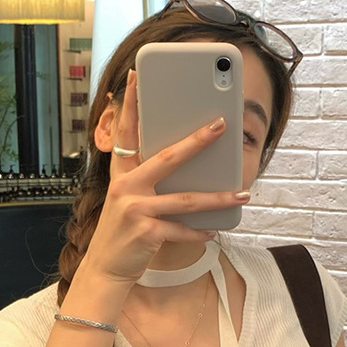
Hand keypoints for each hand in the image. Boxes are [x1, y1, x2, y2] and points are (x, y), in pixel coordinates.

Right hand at [81, 68, 249, 286]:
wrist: (105, 269)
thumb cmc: (122, 233)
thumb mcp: (128, 201)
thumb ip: (147, 182)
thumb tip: (185, 168)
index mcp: (122, 176)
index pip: (126, 134)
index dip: (129, 105)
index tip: (134, 77)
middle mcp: (126, 188)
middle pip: (167, 157)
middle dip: (197, 140)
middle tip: (220, 124)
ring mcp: (135, 209)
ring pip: (185, 199)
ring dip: (217, 198)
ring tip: (242, 194)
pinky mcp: (146, 232)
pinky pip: (181, 229)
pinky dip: (199, 232)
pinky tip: (213, 232)